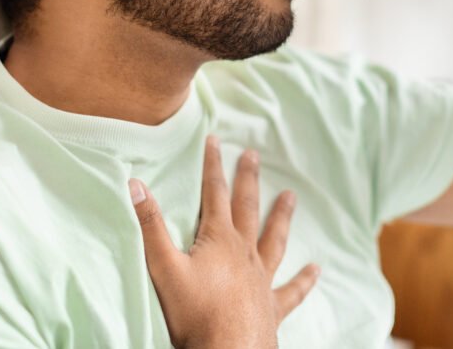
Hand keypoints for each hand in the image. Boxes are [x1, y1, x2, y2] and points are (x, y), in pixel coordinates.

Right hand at [128, 135, 318, 348]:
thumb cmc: (194, 312)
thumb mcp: (163, 265)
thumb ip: (151, 225)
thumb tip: (136, 184)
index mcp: (219, 240)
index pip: (213, 192)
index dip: (212, 165)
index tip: (215, 140)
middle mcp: (245, 253)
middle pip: (247, 208)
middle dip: (247, 179)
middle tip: (253, 154)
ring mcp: (261, 279)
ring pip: (274, 240)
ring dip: (281, 217)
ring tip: (291, 196)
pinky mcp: (271, 306)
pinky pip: (292, 290)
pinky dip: (304, 280)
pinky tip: (316, 270)